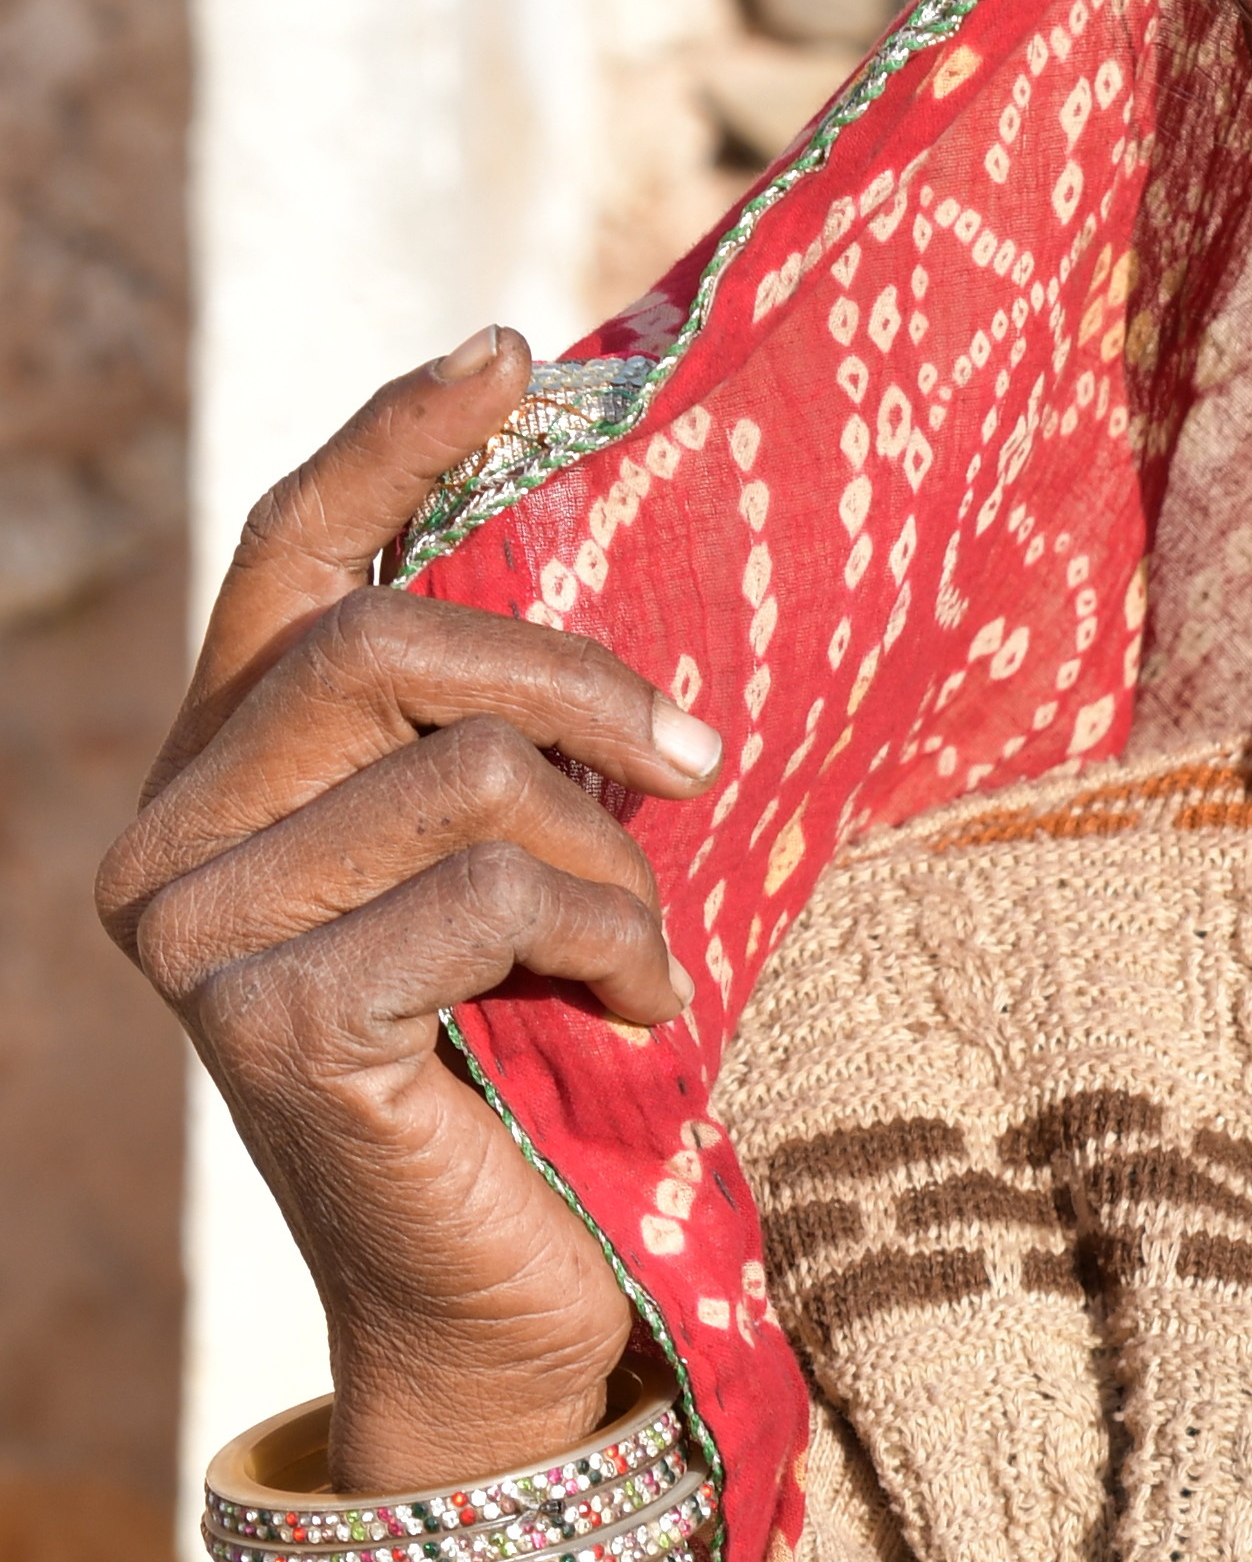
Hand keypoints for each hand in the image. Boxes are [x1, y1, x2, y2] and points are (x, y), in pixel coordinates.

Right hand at [96, 328, 721, 1490]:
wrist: (506, 1285)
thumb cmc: (525, 1037)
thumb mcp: (507, 844)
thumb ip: (496, 719)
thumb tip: (589, 526)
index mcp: (226, 767)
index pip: (291, 553)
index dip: (393, 436)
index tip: (507, 352)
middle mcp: (171, 837)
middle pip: (390, 640)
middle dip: (574, 679)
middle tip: (692, 754)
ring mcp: (199, 934)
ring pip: (468, 771)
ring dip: (608, 858)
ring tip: (644, 947)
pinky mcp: (269, 1021)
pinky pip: (493, 891)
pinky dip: (611, 939)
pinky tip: (633, 1013)